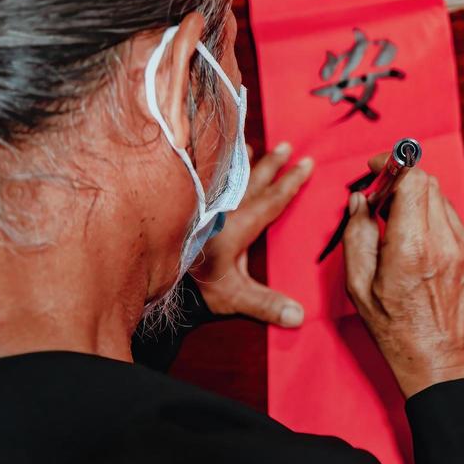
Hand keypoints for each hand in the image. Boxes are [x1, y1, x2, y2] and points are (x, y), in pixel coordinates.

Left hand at [193, 142, 311, 326]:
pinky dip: (215, 169)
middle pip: (253, 180)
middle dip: (272, 163)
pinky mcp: (188, 206)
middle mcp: (224, 208)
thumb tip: (299, 317)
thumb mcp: (235, 296)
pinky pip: (206, 180)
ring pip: (228, 175)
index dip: (292, 181)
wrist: (157, 278)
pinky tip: (214, 166)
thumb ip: (266, 304)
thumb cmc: (197, 285)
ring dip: (242, 162)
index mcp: (240, 225)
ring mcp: (205, 204)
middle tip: (287, 146)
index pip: (273, 198)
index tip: (307, 163)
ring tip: (250, 146)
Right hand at [343, 163, 463, 398]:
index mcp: (412, 249)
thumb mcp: (358, 285)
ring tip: (397, 225)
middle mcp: (444, 242)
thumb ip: (357, 235)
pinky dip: (430, 217)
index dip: (392, 164)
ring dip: (415, 199)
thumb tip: (360, 201)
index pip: (412, 180)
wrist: (439, 359)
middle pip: (426, 182)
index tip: (376, 168)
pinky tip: (417, 242)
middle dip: (400, 181)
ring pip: (439, 197)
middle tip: (380, 200)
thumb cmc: (395, 328)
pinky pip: (450, 218)